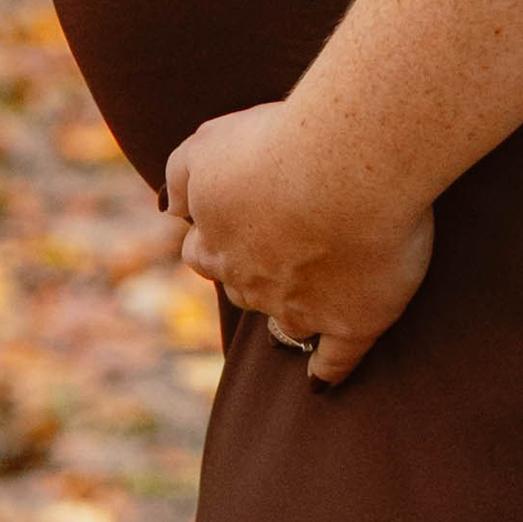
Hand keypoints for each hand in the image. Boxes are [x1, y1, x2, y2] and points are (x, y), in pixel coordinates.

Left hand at [162, 99, 433, 387]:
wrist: (345, 163)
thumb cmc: (279, 142)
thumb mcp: (209, 144)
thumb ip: (181, 174)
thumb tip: (169, 209)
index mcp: (217, 241)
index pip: (204, 253)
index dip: (218, 240)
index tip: (238, 224)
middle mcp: (252, 282)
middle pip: (243, 288)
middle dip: (255, 274)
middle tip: (281, 251)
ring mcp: (301, 308)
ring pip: (286, 324)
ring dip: (290, 315)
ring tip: (306, 307)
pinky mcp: (352, 323)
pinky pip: (335, 360)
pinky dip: (329, 370)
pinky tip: (322, 378)